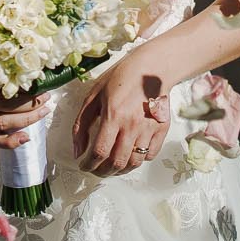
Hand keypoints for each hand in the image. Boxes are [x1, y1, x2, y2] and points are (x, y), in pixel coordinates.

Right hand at [0, 83, 48, 150]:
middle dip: (30, 108)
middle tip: (45, 100)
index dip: (26, 97)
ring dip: (25, 121)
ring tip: (42, 113)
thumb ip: (11, 73)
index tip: (43, 91)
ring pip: (0, 125)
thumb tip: (37, 78)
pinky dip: (9, 142)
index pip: (5, 94)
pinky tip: (25, 138)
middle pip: (4, 110)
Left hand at [70, 56, 170, 176]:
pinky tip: (130, 155)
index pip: (100, 151)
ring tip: (111, 167)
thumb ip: (81, 124)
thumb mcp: (93, 96)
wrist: (151, 68)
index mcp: (113, 115)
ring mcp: (149, 129)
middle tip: (96, 170)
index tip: (83, 165)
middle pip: (117, 162)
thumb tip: (77, 151)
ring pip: (134, 162)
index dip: (89, 164)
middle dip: (102, 172)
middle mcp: (132, 125)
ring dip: (120, 170)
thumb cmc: (120, 79)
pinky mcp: (162, 129)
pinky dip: (139, 160)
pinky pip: (150, 155)